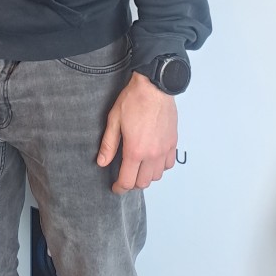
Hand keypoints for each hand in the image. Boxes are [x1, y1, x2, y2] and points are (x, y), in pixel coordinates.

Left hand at [97, 72, 177, 192]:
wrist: (154, 87)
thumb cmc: (134, 100)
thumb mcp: (114, 121)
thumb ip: (108, 145)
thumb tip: (102, 162)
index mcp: (135, 150)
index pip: (128, 181)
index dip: (120, 188)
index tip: (116, 188)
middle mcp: (152, 154)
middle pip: (143, 182)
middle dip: (132, 183)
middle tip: (125, 177)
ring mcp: (164, 149)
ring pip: (157, 176)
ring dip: (147, 176)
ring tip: (138, 168)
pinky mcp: (173, 143)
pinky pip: (168, 164)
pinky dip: (160, 167)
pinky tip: (153, 159)